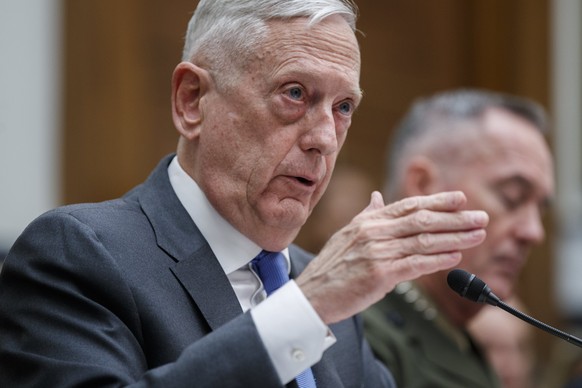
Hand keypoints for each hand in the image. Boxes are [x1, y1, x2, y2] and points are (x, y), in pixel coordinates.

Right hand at [296, 190, 487, 323]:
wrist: (312, 295)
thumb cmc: (332, 267)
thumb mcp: (347, 234)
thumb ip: (366, 215)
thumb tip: (377, 196)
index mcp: (368, 221)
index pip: (408, 205)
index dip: (437, 201)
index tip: (461, 199)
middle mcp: (373, 232)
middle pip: (422, 220)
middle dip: (456, 219)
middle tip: (482, 217)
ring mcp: (376, 252)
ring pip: (423, 241)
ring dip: (455, 238)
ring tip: (478, 235)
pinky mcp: (379, 274)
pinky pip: (415, 264)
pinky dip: (438, 259)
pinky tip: (455, 257)